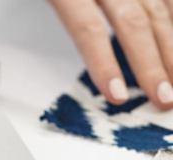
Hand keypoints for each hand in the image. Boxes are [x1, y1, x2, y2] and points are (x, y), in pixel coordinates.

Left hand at [50, 0, 172, 108]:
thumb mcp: (51, 0)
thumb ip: (66, 24)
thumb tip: (72, 59)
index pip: (87, 29)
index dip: (104, 63)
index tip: (117, 97)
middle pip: (131, 22)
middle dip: (150, 64)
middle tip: (164, 98)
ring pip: (155, 10)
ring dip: (170, 47)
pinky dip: (172, 19)